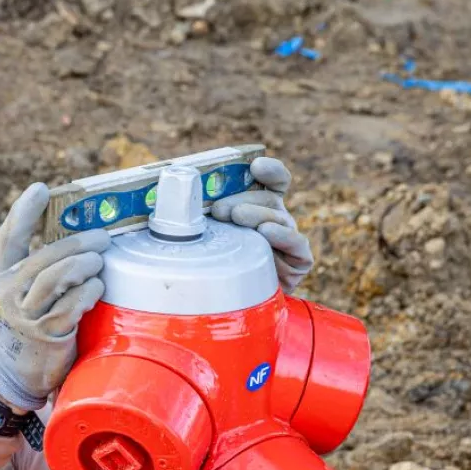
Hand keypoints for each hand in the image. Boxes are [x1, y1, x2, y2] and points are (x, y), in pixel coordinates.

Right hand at [0, 184, 110, 411]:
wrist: (15, 373)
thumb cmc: (27, 326)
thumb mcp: (20, 295)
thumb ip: (38, 269)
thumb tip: (78, 239)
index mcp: (3, 277)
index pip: (9, 237)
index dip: (24, 210)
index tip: (40, 188)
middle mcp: (10, 293)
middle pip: (45, 256)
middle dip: (78, 243)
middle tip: (101, 238)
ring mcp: (27, 314)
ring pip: (58, 277)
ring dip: (85, 265)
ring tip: (99, 262)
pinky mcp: (47, 333)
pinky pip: (72, 304)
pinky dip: (89, 292)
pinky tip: (97, 288)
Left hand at [210, 156, 313, 293]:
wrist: (235, 304)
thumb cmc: (217, 264)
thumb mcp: (206, 235)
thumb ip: (198, 216)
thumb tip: (170, 196)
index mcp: (259, 205)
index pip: (273, 181)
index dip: (269, 170)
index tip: (255, 165)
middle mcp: (277, 218)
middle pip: (268, 199)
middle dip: (243, 200)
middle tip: (219, 209)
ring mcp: (290, 238)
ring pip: (279, 219)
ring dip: (256, 215)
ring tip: (236, 216)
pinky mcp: (299, 260)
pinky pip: (296, 244)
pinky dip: (282, 236)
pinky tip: (267, 231)